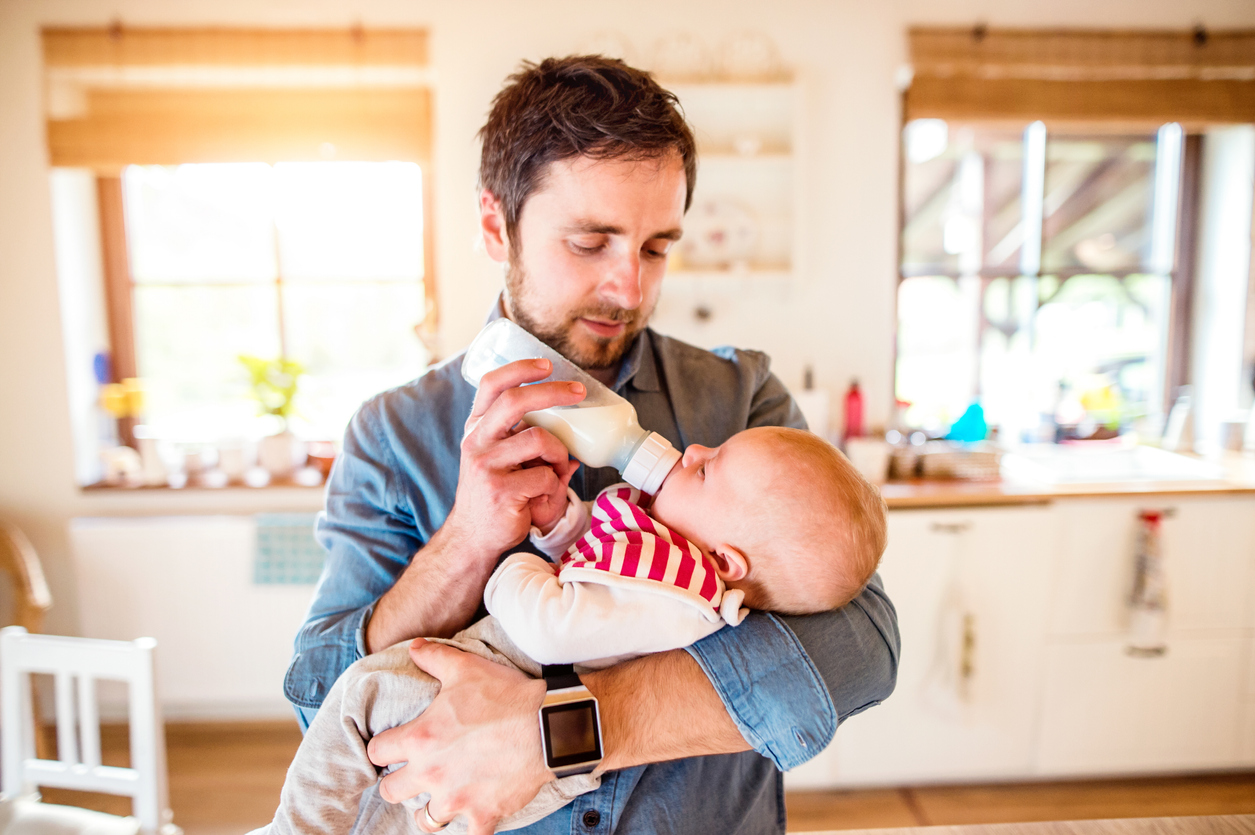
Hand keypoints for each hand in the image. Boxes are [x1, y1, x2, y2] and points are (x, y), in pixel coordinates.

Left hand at [368, 639, 552, 834]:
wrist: (548, 725)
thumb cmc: (506, 695)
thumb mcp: (466, 668)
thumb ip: (434, 657)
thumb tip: (413, 646)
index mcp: (421, 738)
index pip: (377, 751)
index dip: (383, 747)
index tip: (394, 746)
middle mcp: (432, 773)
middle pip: (390, 791)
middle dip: (398, 781)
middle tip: (414, 772)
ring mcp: (457, 798)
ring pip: (424, 820)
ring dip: (429, 809)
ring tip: (439, 798)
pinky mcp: (483, 814)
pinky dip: (471, 826)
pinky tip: (475, 814)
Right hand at [448, 358, 584, 557]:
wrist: (474, 536)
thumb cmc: (495, 493)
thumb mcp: (500, 458)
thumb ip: (523, 440)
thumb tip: (573, 438)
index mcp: (476, 428)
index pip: (491, 384)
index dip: (519, 368)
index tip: (547, 364)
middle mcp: (477, 441)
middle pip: (516, 401)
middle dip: (553, 391)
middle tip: (579, 392)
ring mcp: (486, 465)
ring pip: (539, 439)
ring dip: (559, 451)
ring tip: (559, 465)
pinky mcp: (501, 490)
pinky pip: (545, 475)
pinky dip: (554, 484)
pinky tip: (544, 493)